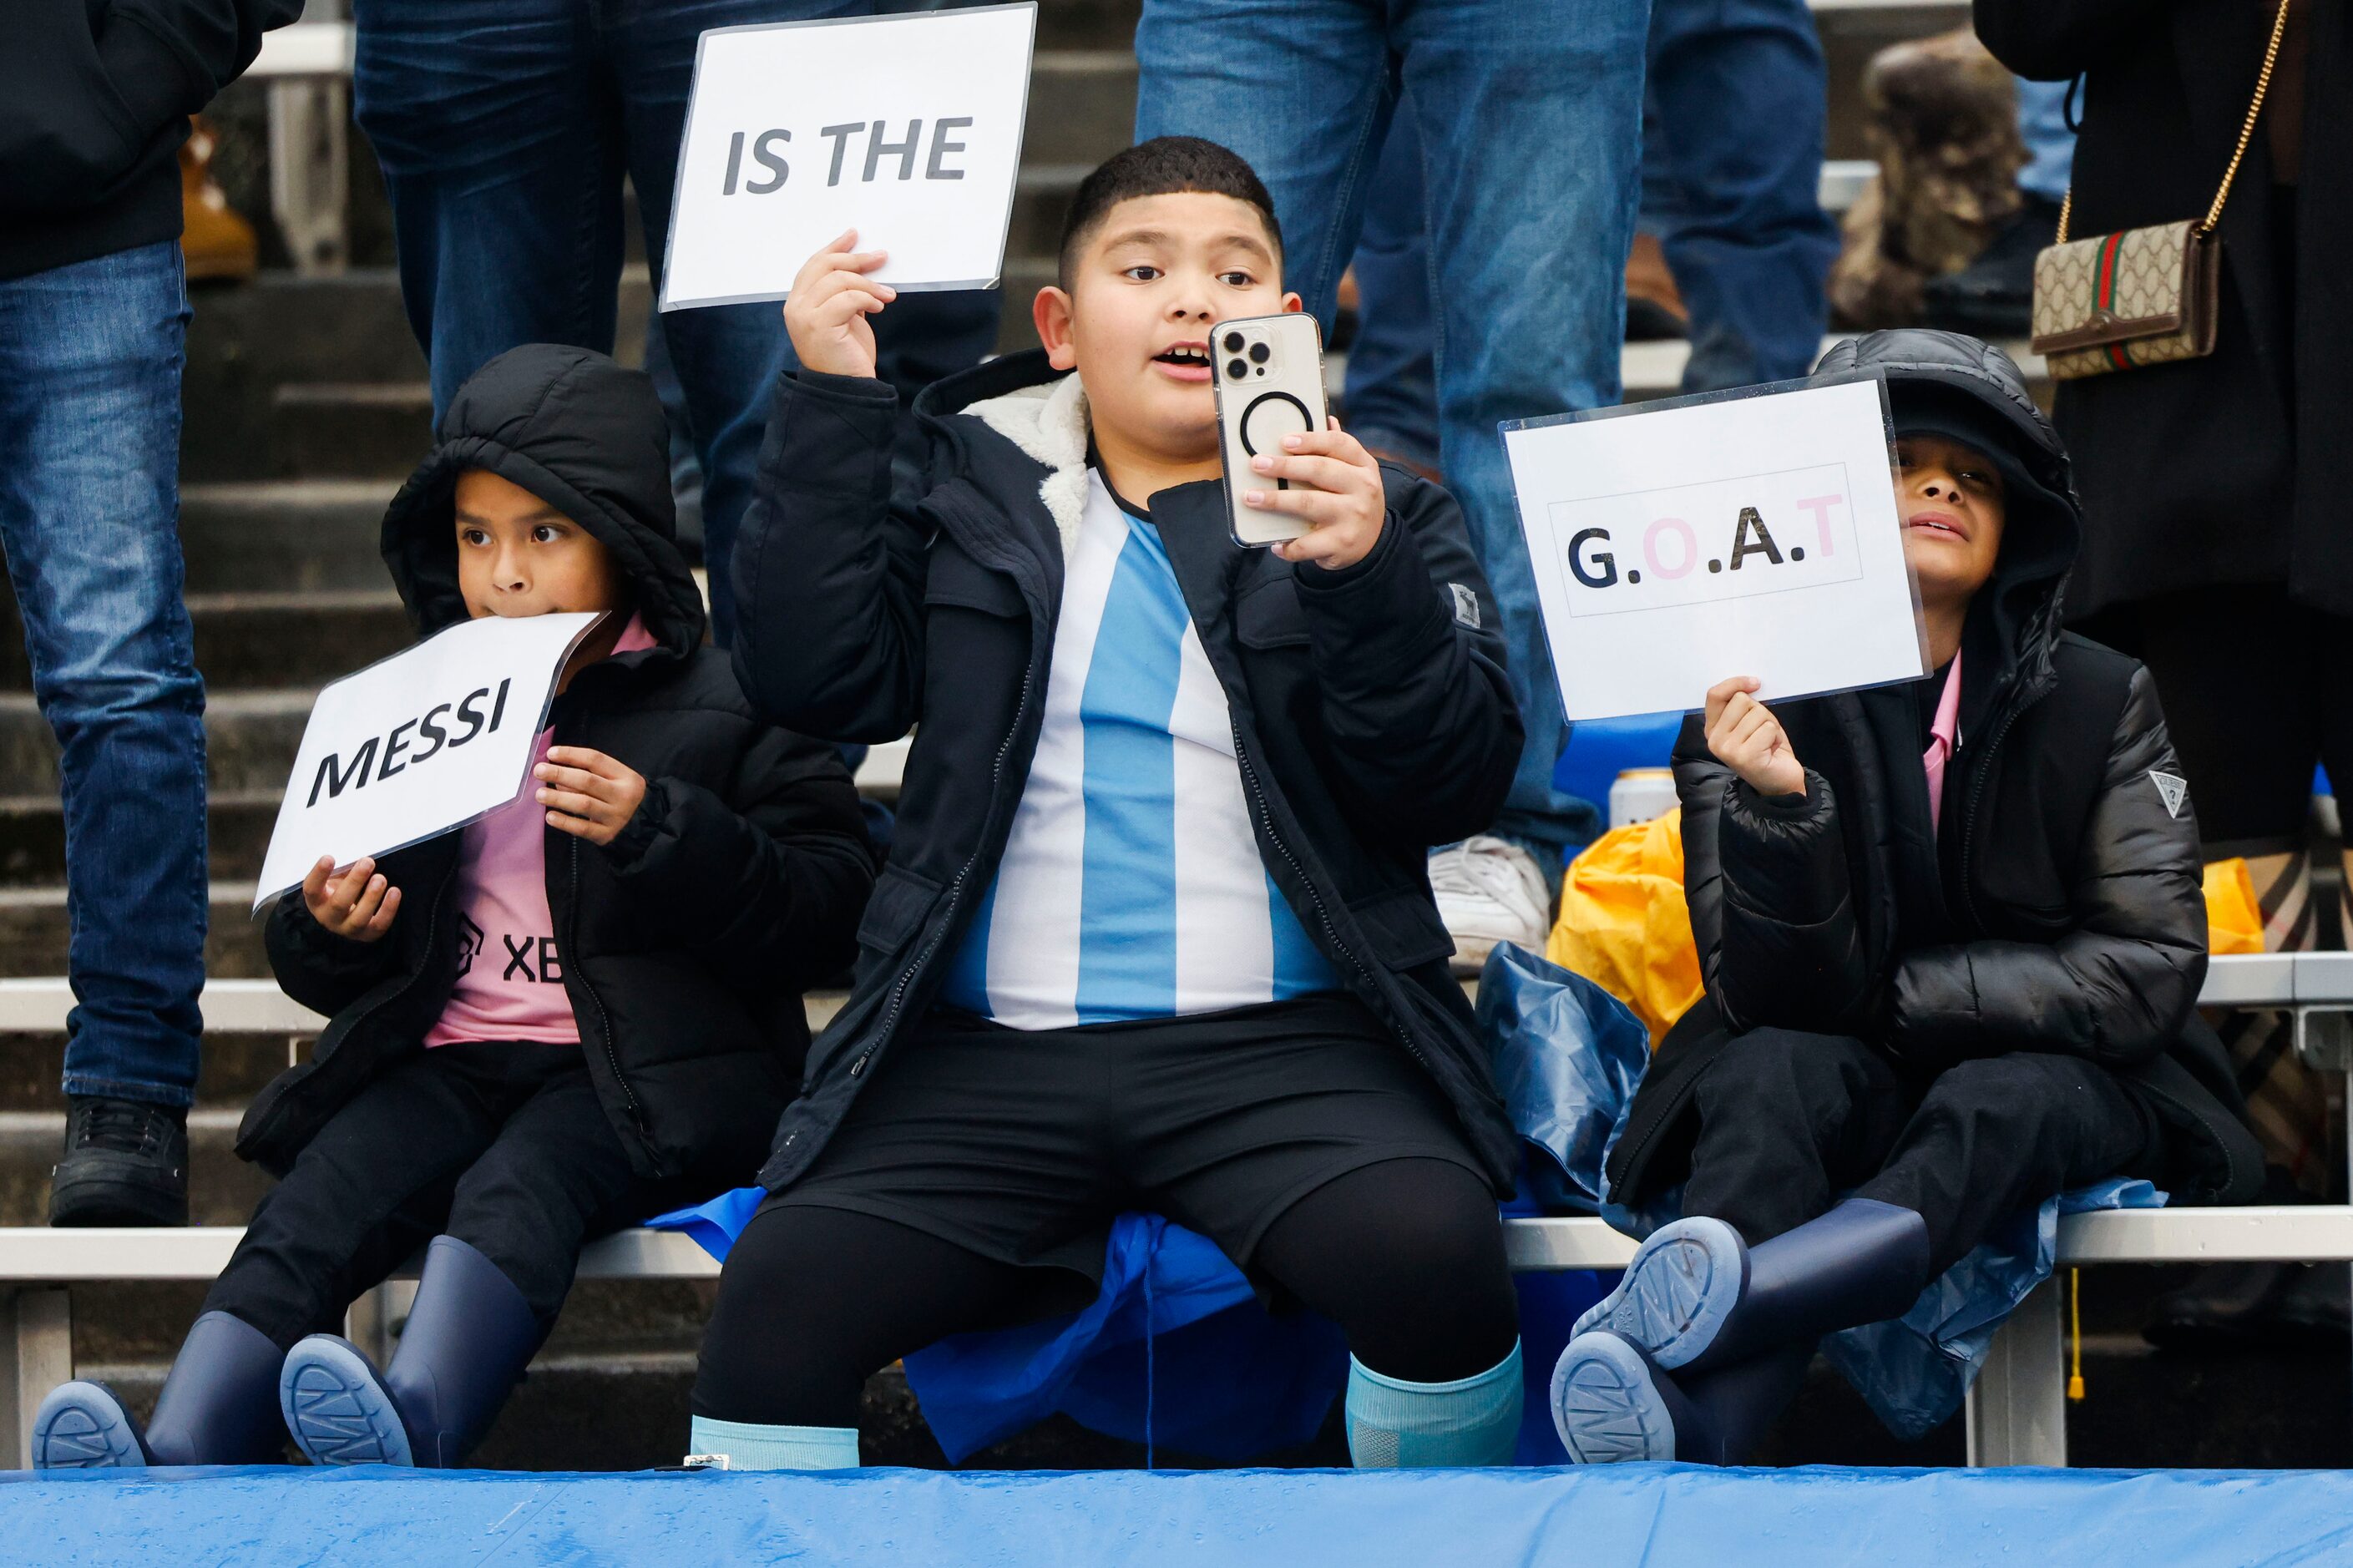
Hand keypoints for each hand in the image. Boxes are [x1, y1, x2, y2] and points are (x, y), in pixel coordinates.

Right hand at [302, 855, 399, 941]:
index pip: (312, 889)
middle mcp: (329, 917)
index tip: (329, 857)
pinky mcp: (368, 934)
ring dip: (371, 897)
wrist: (346, 917)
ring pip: (358, 918)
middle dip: (354, 881)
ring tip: (380, 878)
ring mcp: (348, 929)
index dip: (319, 874)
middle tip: (367, 862)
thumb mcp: (336, 879)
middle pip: (338, 903)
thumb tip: (359, 856)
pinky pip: (379, 925)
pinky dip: (388, 908)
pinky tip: (394, 891)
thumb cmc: (340, 890)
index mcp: (317, 900)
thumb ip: (343, 869)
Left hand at [535, 747, 648, 846]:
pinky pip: (583, 828)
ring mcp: (616, 816)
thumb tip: (555, 774)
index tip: (550, 754)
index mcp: (626, 776)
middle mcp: (624, 795)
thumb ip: (587, 773)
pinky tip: (550, 816)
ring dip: (558, 798)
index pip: (595, 760)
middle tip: (539, 771)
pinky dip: (565, 822)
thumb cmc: (619, 797)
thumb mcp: (612, 780)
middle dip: (560, 774)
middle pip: (588, 781)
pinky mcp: (607, 834)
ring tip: (539, 794)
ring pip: (584, 804)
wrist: (642, 825)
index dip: (571, 755)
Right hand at [782, 229, 894, 379]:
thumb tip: (863, 268)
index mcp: (798, 301)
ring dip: (869, 284)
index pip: (814, 264)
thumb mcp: (845, 318)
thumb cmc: (846, 356)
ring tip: (888, 295)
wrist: (846, 389)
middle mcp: (795, 305)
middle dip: (856, 259)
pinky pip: (848, 298)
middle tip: (881, 258)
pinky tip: (880, 307)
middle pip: (825, 266)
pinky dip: (868, 298)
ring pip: (839, 280)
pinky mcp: (818, 325)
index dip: (835, 248)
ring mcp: (803, 315)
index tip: (854, 235)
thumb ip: (844, 294)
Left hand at [1250, 419, 1387, 570]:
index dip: (1310, 440)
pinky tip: (1275, 544)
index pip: (1338, 444)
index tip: (1283, 441)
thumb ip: (1338, 451)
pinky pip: (1307, 543)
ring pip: (1308, 503)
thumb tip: (1325, 419)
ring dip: (1276, 500)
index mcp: (1364, 465)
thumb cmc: (1353, 502)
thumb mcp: (1354, 474)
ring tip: (1251, 498)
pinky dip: (1288, 545)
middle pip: (1319, 470)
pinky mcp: (1341, 544)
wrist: (1373, 545)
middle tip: (1257, 464)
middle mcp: (1363, 488)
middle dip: (1284, 466)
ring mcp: (1353, 516)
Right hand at [1703, 677, 1805, 797]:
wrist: (1780, 783)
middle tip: (1762, 731)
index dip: (1735, 683)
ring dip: (1770, 726)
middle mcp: (1715, 740)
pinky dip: (1776, 737)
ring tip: (1767, 742)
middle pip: (1741, 700)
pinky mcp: (1744, 757)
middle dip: (1759, 711)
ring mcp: (1727, 750)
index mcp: (1713, 729)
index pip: (1715, 695)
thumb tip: (1749, 686)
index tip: (1755, 683)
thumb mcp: (1751, 722)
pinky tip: (1771, 750)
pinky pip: (1768, 729)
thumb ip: (1743, 706)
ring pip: (1758, 713)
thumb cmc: (1767, 749)